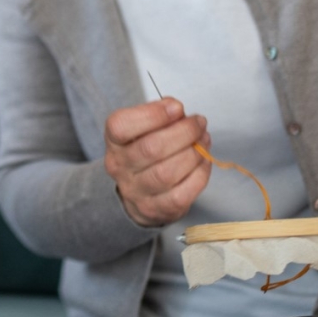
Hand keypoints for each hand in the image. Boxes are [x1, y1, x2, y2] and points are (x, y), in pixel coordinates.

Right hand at [104, 98, 210, 226]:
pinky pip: (182, 194)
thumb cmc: (144, 152)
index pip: (122, 126)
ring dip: (193, 152)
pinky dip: (199, 174)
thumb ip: (158, 115)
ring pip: (167, 173)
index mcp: (114, 141)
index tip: (177, 107)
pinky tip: (203, 160)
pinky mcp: (157, 209)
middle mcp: (120, 167)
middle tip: (199, 123)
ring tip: (203, 139)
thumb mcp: (141, 128)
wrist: (136, 193)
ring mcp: (137, 191)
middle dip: (183, 132)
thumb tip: (177, 110)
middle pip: (151, 149)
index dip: (153, 114)